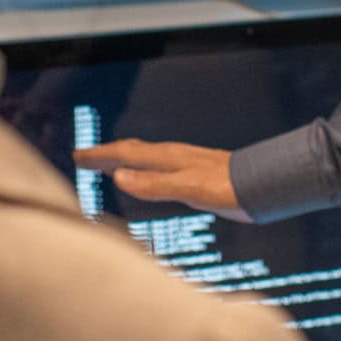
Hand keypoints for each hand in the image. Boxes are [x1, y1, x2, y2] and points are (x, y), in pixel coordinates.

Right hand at [73, 140, 251, 222]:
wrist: (262, 186)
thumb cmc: (229, 187)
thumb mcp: (188, 188)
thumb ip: (155, 184)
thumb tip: (119, 177)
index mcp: (167, 159)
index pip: (125, 155)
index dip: (101, 156)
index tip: (78, 157)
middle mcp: (173, 158)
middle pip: (132, 152)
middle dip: (107, 155)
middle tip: (84, 159)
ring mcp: (183, 166)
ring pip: (145, 160)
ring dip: (123, 162)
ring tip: (109, 167)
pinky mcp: (194, 176)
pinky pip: (158, 169)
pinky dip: (142, 171)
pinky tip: (147, 179)